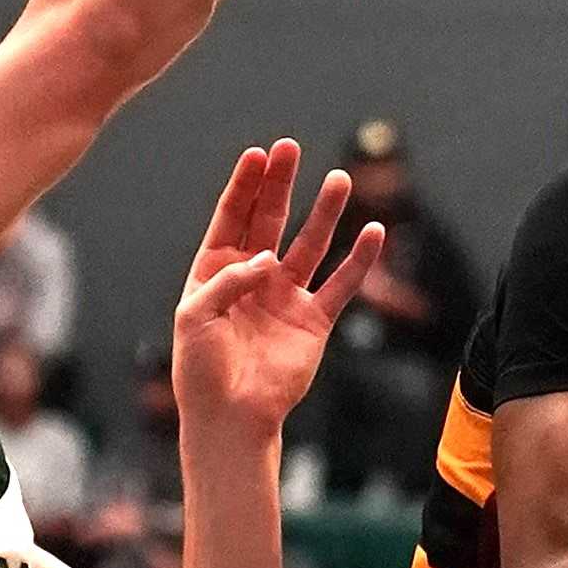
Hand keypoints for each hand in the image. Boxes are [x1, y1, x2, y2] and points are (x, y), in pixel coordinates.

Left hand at [172, 140, 385, 444]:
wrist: (230, 419)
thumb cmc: (201, 371)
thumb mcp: (194, 318)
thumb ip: (227, 281)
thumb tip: (268, 258)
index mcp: (215, 273)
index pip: (232, 219)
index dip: (245, 187)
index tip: (258, 155)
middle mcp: (253, 278)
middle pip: (270, 220)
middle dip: (280, 185)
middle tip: (291, 148)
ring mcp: (285, 297)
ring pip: (310, 244)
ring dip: (324, 213)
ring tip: (339, 179)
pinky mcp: (314, 321)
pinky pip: (341, 284)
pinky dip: (359, 261)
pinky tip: (373, 233)